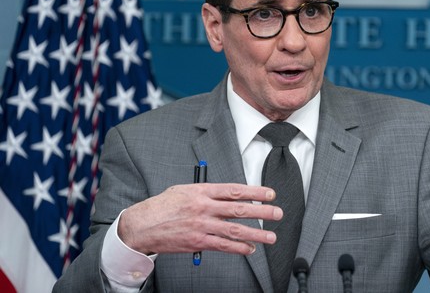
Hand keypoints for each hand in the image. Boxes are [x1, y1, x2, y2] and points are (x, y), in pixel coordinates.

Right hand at [117, 183, 281, 255]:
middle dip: (262, 211)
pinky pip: (223, 245)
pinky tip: (250, 248)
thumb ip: (206, 192)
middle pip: (239, 209)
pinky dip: (239, 247)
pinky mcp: (198, 241)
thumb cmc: (163, 206)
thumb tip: (228, 195)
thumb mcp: (185, 190)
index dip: (255, 191)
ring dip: (256, 233)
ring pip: (235, 229)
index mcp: (202, 191)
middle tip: (277, 213)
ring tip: (271, 236)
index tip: (270, 193)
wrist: (142, 225)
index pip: (234, 190)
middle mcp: (204, 207)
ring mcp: (202, 225)